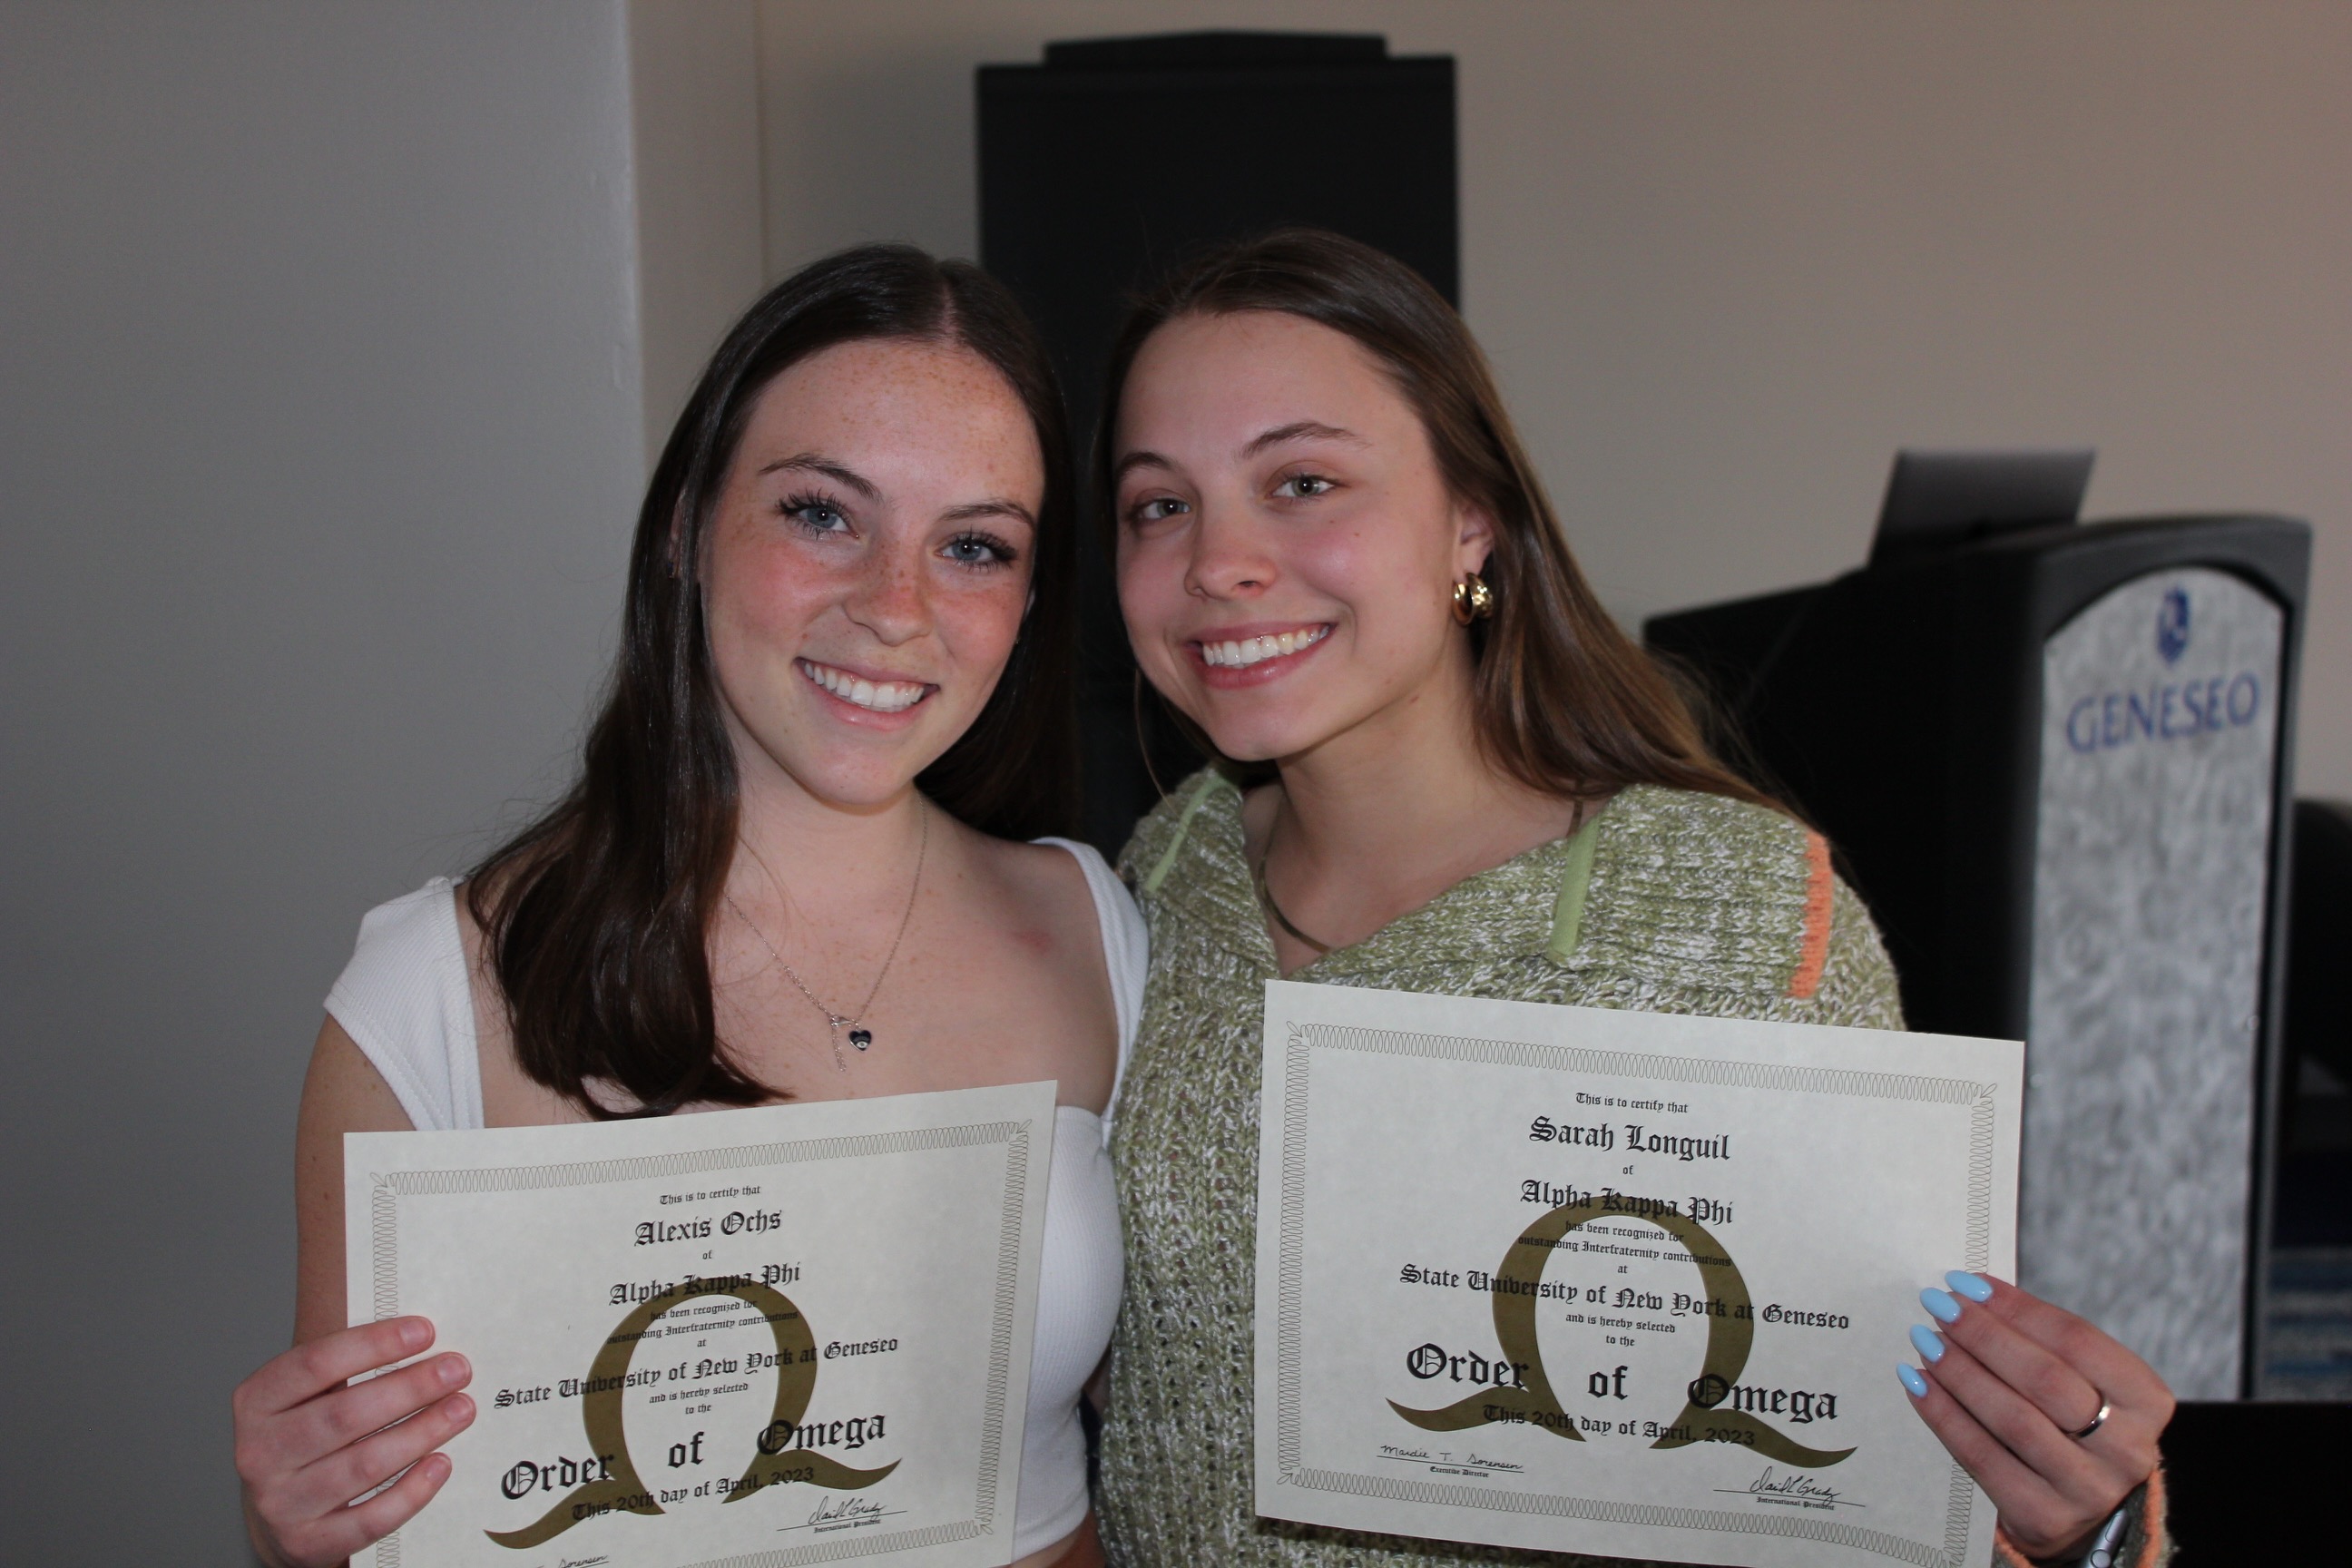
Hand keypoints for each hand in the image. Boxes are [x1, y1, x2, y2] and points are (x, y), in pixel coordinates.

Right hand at [234, 1316, 475, 1566]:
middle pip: (344, 1415)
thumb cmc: (310, 1435)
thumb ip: (352, 1367)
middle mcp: (259, 1453)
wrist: (283, 1511)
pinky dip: (411, 1490)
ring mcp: (279, 1503)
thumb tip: (425, 1338)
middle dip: (410, 1389)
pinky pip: (370, 1518)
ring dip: (420, 1433)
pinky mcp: (306, 1543)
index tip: (424, 1331)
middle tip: (457, 1371)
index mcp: (257, 1402)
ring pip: (362, 1465)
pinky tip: (440, 1464)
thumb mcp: (313, 1395)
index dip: (373, 1345)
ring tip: (461, 1409)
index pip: (314, 1364)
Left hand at [1898, 1272, 2171, 1561]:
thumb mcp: (2082, 1381)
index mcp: (2146, 1400)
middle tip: (1938, 1305)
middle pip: (2044, 1378)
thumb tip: (1971, 1292)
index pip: (2076, 1340)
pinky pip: (1982, 1457)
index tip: (1967, 1284)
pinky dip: (1944, 1415)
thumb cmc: (2075, 1423)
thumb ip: (2041, 1342)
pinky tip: (1918, 1383)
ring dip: (1959, 1372)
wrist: (2082, 1507)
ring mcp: (2088, 1488)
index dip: (2016, 1308)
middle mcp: (2126, 1448)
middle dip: (1983, 1335)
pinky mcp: (2044, 1516)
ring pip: (2012, 1418)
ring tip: (1925, 1340)